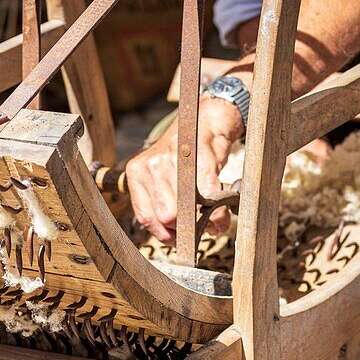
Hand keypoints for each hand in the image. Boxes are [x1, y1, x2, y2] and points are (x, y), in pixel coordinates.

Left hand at [126, 91, 245, 242]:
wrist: (207, 120)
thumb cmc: (185, 153)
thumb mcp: (160, 174)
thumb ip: (159, 202)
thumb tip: (172, 237)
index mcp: (137, 172)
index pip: (145, 216)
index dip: (164, 234)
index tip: (177, 239)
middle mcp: (152, 165)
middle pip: (165, 217)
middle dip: (184, 230)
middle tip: (198, 230)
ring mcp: (175, 161)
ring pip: (185, 211)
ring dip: (203, 224)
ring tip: (211, 223)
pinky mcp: (201, 159)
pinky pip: (209, 198)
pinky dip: (218, 215)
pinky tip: (221, 219)